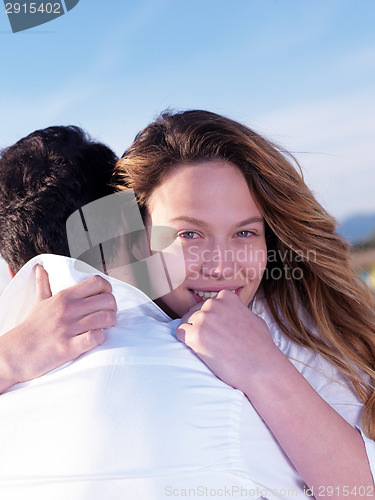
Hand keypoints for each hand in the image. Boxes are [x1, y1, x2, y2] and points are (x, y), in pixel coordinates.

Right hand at [0, 265, 116, 390]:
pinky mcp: (68, 347)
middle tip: (107, 315)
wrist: (15, 353)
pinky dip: (100, 338)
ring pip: (106, 318)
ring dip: (110, 323)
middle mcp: (68, 309)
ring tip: (104, 327)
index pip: (97, 282)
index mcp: (64, 296)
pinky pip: (95, 338)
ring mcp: (68, 328)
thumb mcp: (39, 302)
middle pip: (108, 300)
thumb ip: (44, 284)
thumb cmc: (31, 328)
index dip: (107, 289)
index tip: (105, 297)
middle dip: (113, 308)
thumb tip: (40, 267)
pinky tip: (95, 339)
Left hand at [175, 290, 278, 390]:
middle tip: (211, 342)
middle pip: (194, 312)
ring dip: (192, 333)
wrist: (261, 368)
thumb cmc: (260, 347)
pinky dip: (185, 341)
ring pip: (185, 321)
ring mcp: (203, 319)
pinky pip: (179, 333)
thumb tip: (233, 311)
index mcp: (227, 298)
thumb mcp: (254, 318)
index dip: (210, 319)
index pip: (207, 304)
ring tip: (206, 347)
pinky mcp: (195, 335)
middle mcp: (213, 304)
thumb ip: (238, 311)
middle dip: (200, 326)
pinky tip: (198, 350)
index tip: (217, 331)